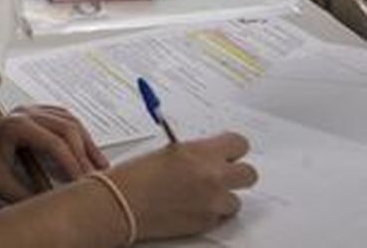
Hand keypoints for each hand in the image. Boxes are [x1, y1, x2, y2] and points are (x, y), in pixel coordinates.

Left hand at [0, 105, 107, 200]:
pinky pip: (65, 117)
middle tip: (96, 177)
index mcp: (15, 125)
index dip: (73, 163)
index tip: (83, 182)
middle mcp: (24, 112)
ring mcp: (31, 109)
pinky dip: (80, 134)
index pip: (54, 143)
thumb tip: (52, 206)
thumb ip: (24, 195)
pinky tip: (88, 150)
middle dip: (84, 154)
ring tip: (101, 165)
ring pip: (69, 120)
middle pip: (67, 128)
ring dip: (87, 142)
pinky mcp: (36, 112)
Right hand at [109, 132, 257, 240]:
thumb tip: (208, 157)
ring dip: (221, 197)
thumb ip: (193, 154)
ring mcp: (212, 202)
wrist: (119, 205)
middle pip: (249, 174)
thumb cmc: (132, 178)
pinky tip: (189, 207)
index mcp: (199, 153)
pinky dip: (209, 213)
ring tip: (198, 195)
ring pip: (236, 200)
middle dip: (236, 174)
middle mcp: (212, 176)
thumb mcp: (165, 154)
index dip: (233, 149)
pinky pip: (220, 217)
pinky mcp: (207, 223)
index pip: (239, 144)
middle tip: (221, 175)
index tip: (228, 152)